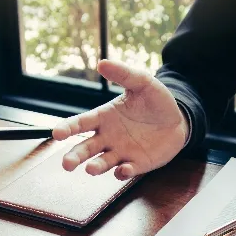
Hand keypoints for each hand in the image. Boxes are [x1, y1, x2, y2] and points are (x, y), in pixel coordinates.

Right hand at [53, 60, 188, 179]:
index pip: (81, 123)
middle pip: (86, 148)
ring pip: (102, 162)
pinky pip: (126, 171)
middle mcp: (108, 137)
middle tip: (66, 164)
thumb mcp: (142, 83)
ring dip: (95, 167)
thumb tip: (102, 63)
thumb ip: (123, 74)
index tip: (57, 133)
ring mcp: (121, 152)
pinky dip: (122, 172)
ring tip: (90, 169)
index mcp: (104, 117)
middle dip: (75, 156)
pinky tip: (123, 169)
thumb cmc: (155, 100)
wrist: (178, 120)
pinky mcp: (136, 164)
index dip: (68, 128)